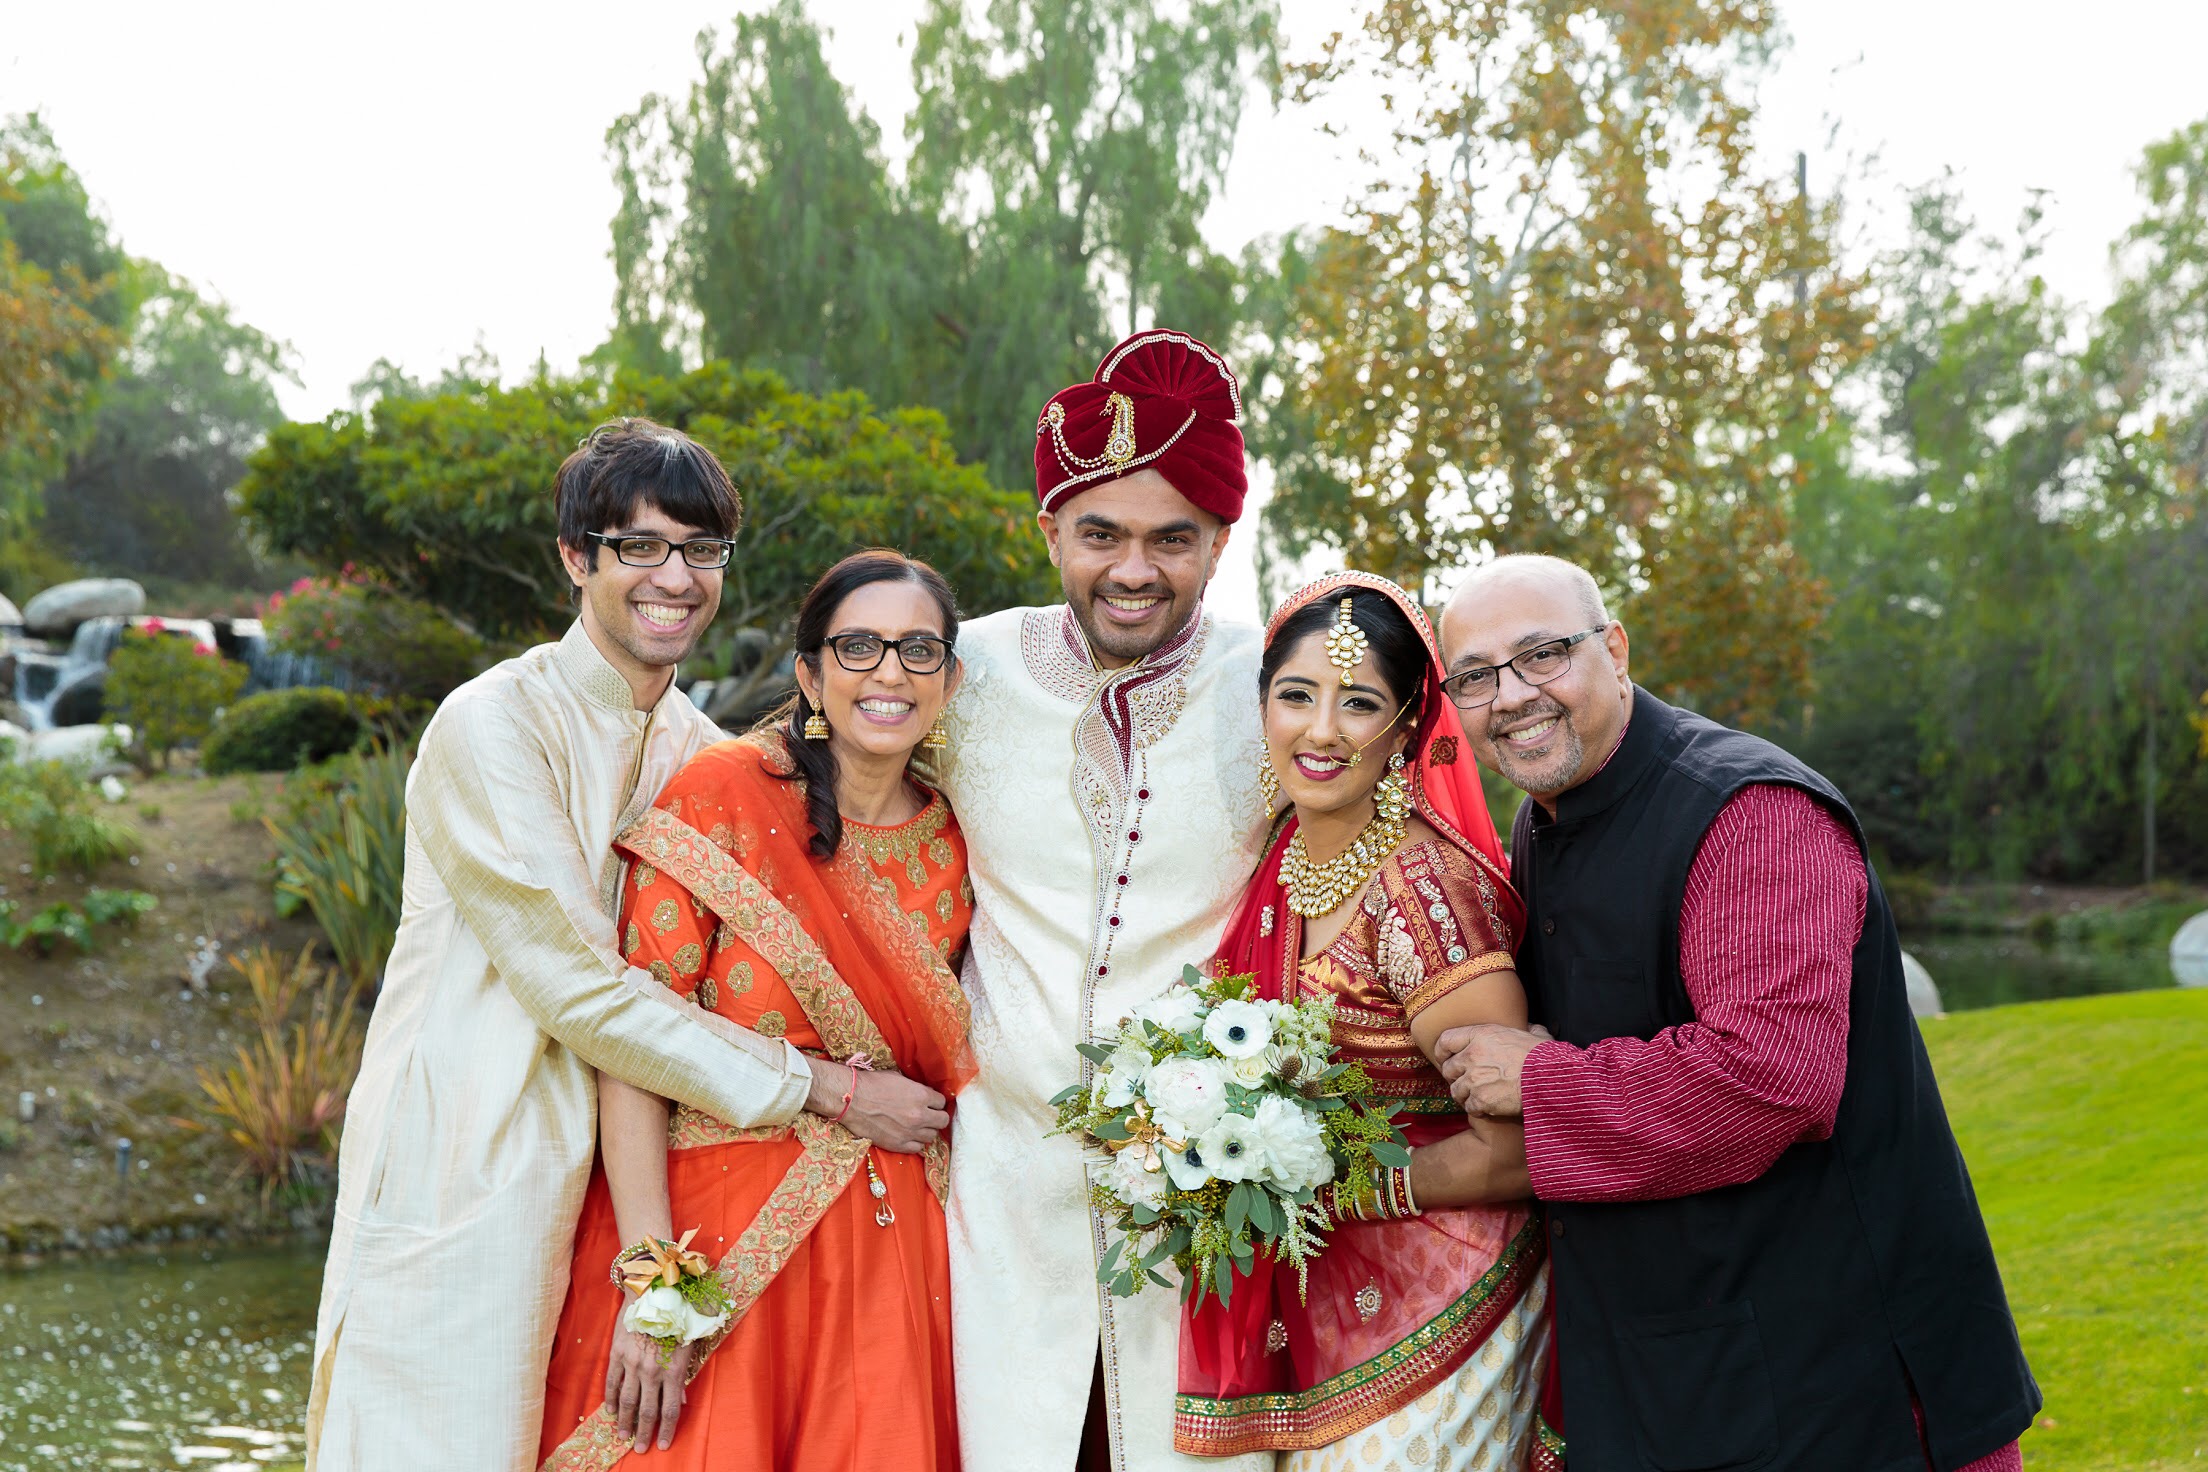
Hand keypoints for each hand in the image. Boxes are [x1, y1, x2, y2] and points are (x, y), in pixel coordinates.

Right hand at [605, 1320, 693, 1453]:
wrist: (654, 1290)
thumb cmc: (678, 1316)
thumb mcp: (690, 1346)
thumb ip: (683, 1375)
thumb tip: (680, 1400)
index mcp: (673, 1370)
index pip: (669, 1410)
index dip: (667, 1430)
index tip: (663, 1445)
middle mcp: (651, 1372)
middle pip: (647, 1411)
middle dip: (645, 1433)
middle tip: (641, 1449)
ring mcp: (632, 1364)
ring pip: (626, 1402)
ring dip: (625, 1422)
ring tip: (623, 1436)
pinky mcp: (617, 1354)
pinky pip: (611, 1383)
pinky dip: (610, 1399)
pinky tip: (611, 1411)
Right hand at [805, 1057, 947, 1152]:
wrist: (851, 1100)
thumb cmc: (872, 1084)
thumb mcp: (899, 1078)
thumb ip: (915, 1088)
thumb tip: (923, 1094)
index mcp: (921, 1095)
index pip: (941, 1102)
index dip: (935, 1102)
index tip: (929, 1102)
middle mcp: (920, 1115)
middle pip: (942, 1121)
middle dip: (937, 1117)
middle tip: (928, 1115)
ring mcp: (910, 1132)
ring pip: (932, 1136)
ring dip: (926, 1130)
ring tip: (916, 1126)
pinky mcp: (898, 1145)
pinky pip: (918, 1148)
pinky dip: (915, 1142)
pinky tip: (908, 1136)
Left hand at [1434, 1023, 1550, 1117]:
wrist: (1551, 1080)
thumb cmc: (1545, 1057)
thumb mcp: (1533, 1034)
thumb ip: (1525, 1029)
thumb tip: (1530, 1027)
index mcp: (1481, 1035)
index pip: (1446, 1040)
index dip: (1443, 1051)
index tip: (1446, 1058)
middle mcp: (1472, 1056)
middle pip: (1448, 1069)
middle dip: (1455, 1076)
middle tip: (1467, 1081)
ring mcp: (1474, 1079)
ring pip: (1456, 1091)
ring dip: (1465, 1095)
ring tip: (1477, 1096)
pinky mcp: (1480, 1100)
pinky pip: (1469, 1107)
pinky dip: (1477, 1109)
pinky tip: (1488, 1107)